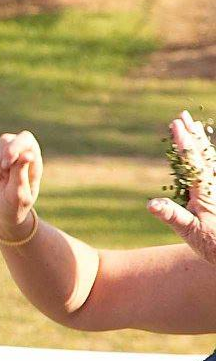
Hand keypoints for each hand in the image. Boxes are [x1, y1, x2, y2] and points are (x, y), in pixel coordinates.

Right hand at [0, 130, 42, 239]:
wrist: (1, 215)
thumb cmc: (15, 207)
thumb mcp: (18, 194)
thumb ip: (21, 173)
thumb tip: (27, 154)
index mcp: (32, 161)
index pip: (25, 139)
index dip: (14, 146)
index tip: (8, 163)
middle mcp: (19, 155)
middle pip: (6, 139)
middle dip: (0, 155)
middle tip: (2, 172)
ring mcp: (4, 157)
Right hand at [149, 111, 215, 262]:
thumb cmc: (213, 245)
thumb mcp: (190, 233)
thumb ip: (172, 216)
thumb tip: (151, 204)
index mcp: (205, 191)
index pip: (192, 161)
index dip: (183, 141)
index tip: (176, 123)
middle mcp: (214, 185)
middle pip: (203, 153)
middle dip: (192, 134)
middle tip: (183, 115)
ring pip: (211, 158)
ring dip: (201, 141)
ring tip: (195, 126)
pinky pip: (213, 168)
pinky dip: (208, 156)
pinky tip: (207, 152)